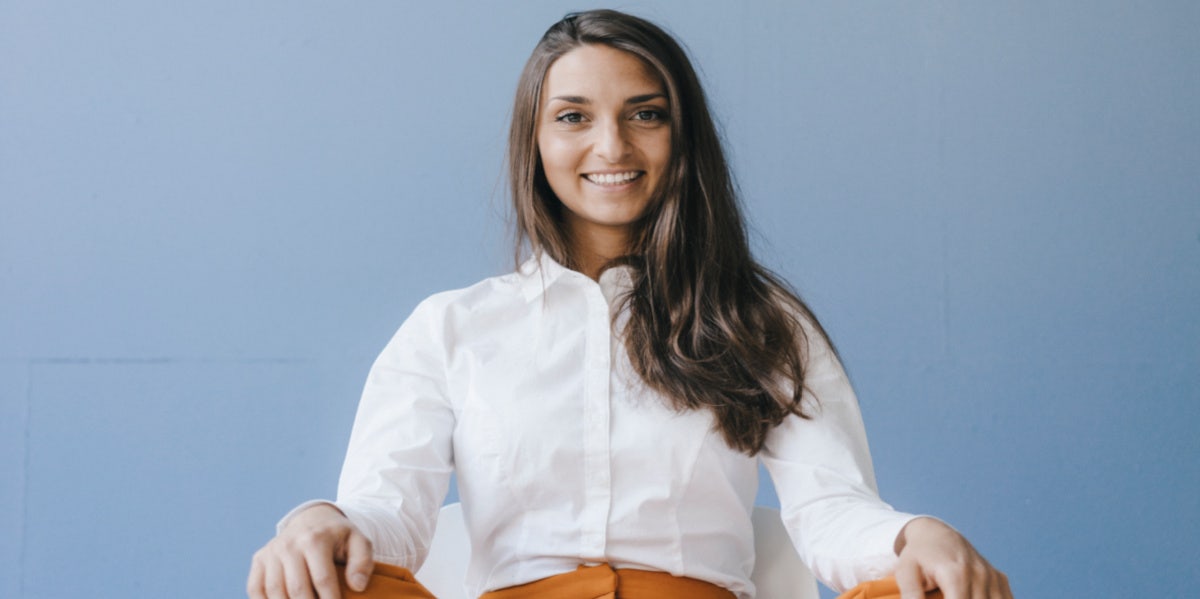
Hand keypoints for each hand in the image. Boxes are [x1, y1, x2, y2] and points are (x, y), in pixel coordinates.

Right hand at [247, 503, 374, 598]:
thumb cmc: (338, 537)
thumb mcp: (358, 542)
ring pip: (275, 592)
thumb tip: (357, 586)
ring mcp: (271, 552)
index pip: (322, 579)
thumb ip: (362, 562)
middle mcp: (289, 545)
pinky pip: (256, 589)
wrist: (312, 520)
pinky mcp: (259, 559)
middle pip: (297, 589)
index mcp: (315, 539)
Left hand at [893, 517, 1011, 598]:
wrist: (935, 534)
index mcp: (955, 574)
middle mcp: (978, 574)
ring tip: (953, 596)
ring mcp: (991, 576)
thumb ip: (911, 594)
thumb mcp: (905, 572)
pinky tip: (975, 597)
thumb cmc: (917, 555)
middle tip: (943, 597)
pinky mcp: (1000, 578)